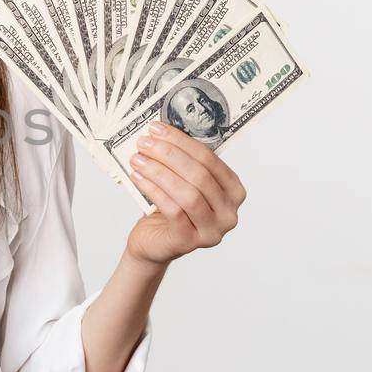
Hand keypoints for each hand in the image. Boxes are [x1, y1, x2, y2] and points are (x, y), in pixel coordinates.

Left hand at [124, 122, 246, 267]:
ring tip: (137, 159)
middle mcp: (229, 213)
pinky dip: (154, 190)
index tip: (157, 129)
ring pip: (188, 194)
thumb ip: (181, 162)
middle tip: (145, 142)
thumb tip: (161, 131)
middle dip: (169, 154)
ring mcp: (212, 231)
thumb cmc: (168, 208)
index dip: (182, 142)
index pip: (210, 160)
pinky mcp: (190, 242)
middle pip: (200, 176)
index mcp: (233, 191)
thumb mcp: (181, 182)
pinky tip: (138, 177)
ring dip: (159, 172)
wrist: (153, 242)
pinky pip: (173, 211)